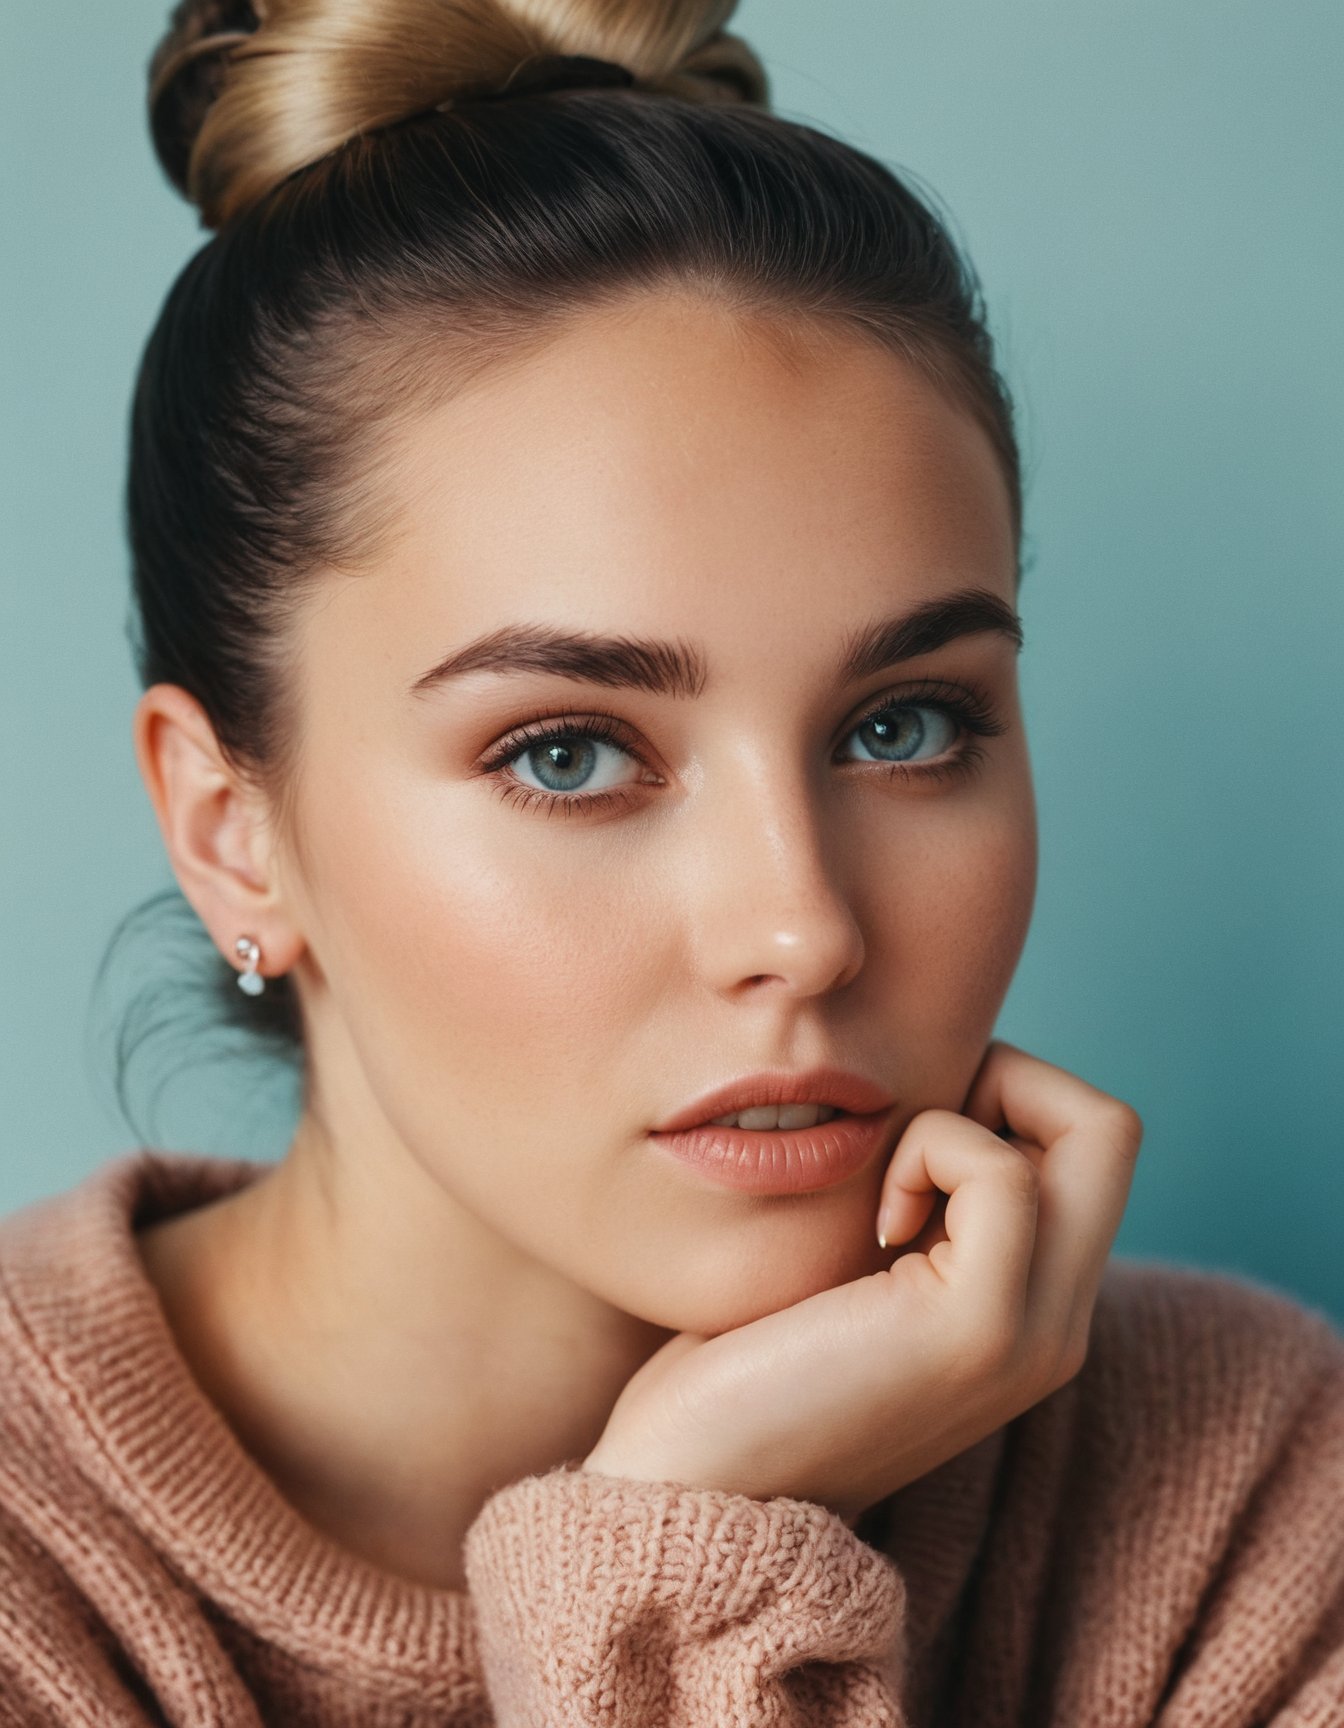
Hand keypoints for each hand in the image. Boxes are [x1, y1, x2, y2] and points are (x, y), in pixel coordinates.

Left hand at [580, 1040, 1141, 1524]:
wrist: (690, 1476)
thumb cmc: (741, 1351)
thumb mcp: (852, 1253)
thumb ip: (914, 1193)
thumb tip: (927, 1077)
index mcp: (1029, 1305)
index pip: (1087, 1144)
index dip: (1001, 1094)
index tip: (905, 1135)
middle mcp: (1057, 1324)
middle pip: (1114, 1128)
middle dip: (1012, 1077)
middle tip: (910, 1133)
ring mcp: (1033, 1334)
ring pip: (1096, 1130)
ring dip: (964, 1114)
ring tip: (885, 1190)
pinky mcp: (982, 1328)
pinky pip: (1003, 1173)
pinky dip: (933, 1151)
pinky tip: (873, 1221)